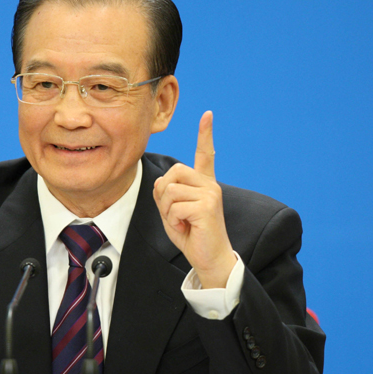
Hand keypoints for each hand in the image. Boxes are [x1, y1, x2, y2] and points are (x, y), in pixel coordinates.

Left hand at [153, 111, 236, 288]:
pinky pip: (175, 206)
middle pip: (173, 172)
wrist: (209, 258)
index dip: (205, 134)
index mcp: (204, 184)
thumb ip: (165, 194)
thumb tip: (161, 182)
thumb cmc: (191, 236)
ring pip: (171, 190)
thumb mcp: (172, 211)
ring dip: (168, 211)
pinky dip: (173, 220)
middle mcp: (210, 185)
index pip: (205, 154)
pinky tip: (185, 228)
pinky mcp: (207, 206)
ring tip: (181, 222)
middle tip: (175, 214)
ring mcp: (211, 193)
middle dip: (165, 194)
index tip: (208, 115)